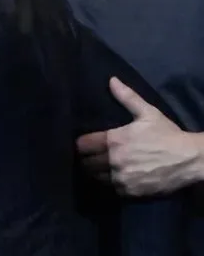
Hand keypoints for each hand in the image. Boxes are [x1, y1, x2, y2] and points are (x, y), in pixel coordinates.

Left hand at [78, 78, 203, 196]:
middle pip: (86, 163)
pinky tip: (115, 178)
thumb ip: (127, 97)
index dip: (81, 144)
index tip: (84, 144)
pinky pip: (112, 190)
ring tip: (100, 168)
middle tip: (91, 157)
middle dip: (86, 159)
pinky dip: (110, 185)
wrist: (191, 160)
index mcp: (114, 140)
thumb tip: (111, 80)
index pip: (82, 145)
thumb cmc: (168, 134)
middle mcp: (114, 160)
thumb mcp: (148, 113)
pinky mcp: (131, 192)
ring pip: (96, 178)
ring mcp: (121, 178)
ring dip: (96, 173)